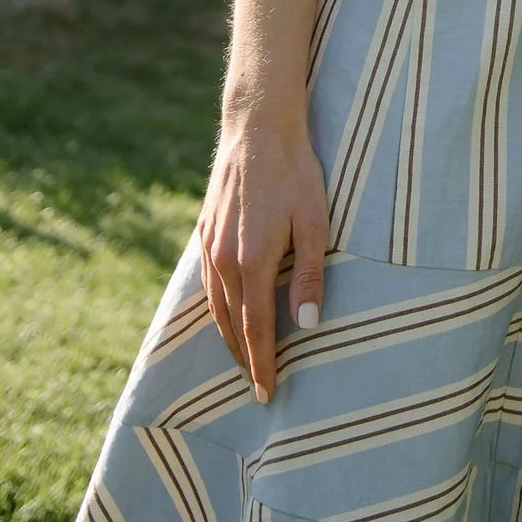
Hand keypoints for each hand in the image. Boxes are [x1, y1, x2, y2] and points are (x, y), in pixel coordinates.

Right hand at [196, 99, 328, 403]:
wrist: (258, 127)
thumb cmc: (296, 172)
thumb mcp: (316, 222)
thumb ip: (311, 276)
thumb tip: (308, 326)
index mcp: (252, 262)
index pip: (255, 330)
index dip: (262, 364)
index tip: (267, 394)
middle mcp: (223, 260)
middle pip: (231, 325)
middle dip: (244, 359)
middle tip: (256, 388)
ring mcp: (210, 245)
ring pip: (215, 306)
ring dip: (228, 337)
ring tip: (243, 360)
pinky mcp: (205, 231)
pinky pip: (207, 283)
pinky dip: (216, 308)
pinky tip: (225, 313)